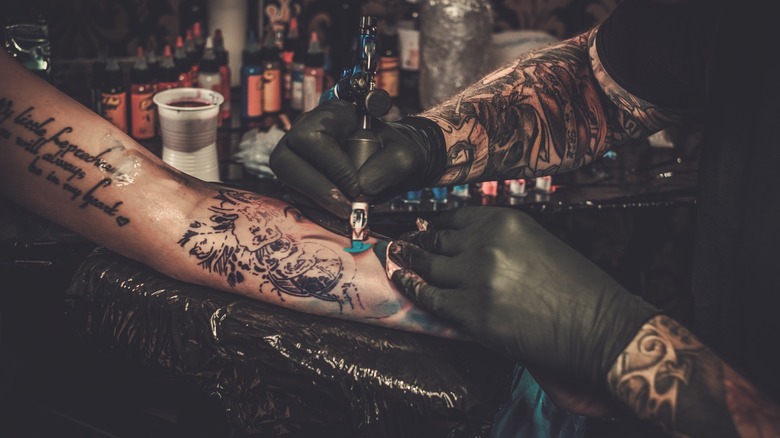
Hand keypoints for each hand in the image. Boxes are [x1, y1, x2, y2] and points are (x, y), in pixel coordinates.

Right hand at [269, 100, 445, 216]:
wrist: (392, 166)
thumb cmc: (397, 154)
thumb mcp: (405, 155)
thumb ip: (390, 167)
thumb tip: (363, 189)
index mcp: (330, 115)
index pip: (311, 138)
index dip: (331, 166)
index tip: (357, 187)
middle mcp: (305, 133)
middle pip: (286, 162)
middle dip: (316, 190)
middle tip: (346, 209)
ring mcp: (298, 158)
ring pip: (290, 185)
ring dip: (319, 207)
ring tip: (349, 218)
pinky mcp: (300, 182)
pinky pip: (299, 201)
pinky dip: (320, 215)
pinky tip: (342, 222)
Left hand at [389, 207, 658, 393]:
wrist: (597, 326)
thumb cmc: (578, 289)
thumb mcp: (538, 244)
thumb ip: (503, 240)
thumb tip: (470, 245)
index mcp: (505, 221)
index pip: (457, 216)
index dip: (436, 221)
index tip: (423, 223)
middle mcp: (485, 243)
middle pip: (438, 238)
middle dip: (418, 239)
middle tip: (402, 240)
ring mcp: (474, 277)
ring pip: (429, 265)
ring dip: (408, 258)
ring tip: (395, 253)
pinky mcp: (470, 312)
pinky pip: (430, 297)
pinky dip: (412, 288)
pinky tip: (401, 280)